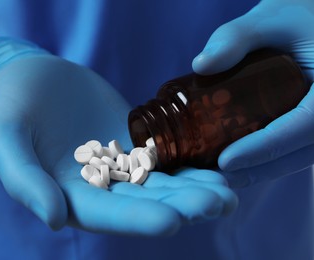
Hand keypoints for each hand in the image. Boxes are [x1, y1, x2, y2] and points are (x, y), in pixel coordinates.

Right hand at [0, 37, 237, 234]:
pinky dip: (186, 163)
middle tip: (216, 204)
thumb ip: (23, 179)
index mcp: (66, 195)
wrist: (31, 78)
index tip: (171, 221)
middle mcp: (97, 187)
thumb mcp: (4, 138)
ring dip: (192, 190)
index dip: (137, 219)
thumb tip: (54, 219)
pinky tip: (213, 167)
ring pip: (158, 183)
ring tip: (225, 194)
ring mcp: (118, 164)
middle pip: (142, 202)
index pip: (105, 214)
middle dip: (179, 206)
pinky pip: (162, 155)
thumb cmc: (11, 108)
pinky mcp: (131, 141)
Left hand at [192, 0, 313, 186]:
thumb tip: (201, 64)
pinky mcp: (312, 122)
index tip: (226, 161)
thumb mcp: (271, 19)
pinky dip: (266, 159)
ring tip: (216, 175)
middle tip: (213, 177)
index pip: (304, 127)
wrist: (313, 22)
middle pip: (299, 153)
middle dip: (256, 169)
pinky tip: (235, 162)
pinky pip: (294, 148)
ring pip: (297, 156)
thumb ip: (236, 37)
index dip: (265, 148)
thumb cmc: (298, 17)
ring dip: (259, 170)